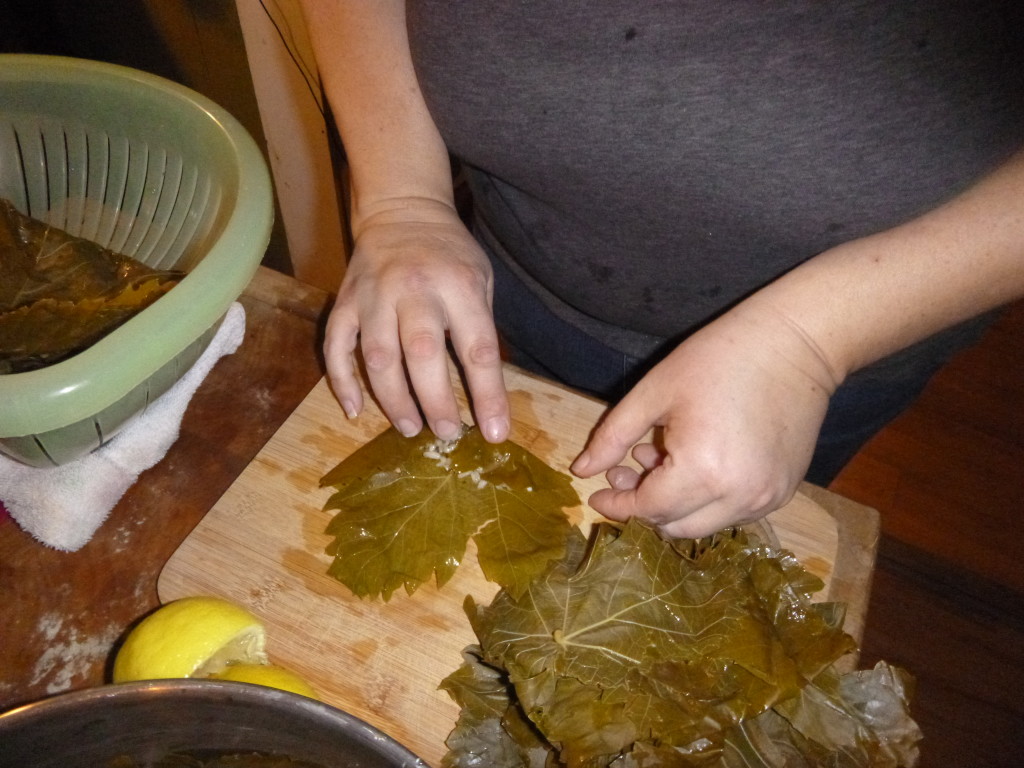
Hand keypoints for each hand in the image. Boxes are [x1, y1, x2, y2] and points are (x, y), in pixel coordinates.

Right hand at [323, 201, 509, 442]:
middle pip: (422, 354)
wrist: (401, 211)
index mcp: (459, 284)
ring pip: (378, 356)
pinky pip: (336, 346)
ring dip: (393, 399)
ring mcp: (374, 295)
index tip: (494, 432)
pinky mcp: (345, 301)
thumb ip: (480, 331)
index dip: (488, 395)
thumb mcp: (482, 280)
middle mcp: (414, 288)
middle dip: (435, 402)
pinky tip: (355, 410)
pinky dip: (342, 382)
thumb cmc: (450, 255)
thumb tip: (486, 397)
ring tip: (410, 428)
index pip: (477, 348)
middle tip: (446, 434)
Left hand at [570, 301, 838, 537]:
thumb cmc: (719, 358)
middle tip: (625, 472)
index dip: (617, 505)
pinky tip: (696, 462)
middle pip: (676, 526)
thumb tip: (581, 471)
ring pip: (705, 525)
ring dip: (675, 504)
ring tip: (662, 459)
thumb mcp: (654, 392)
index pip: (649, 509)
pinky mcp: (783, 492)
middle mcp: (738, 497)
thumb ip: (614, 436)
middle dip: (644, 506)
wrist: (795, 343)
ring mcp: (766, 499)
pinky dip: (707, 499)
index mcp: (703, 472)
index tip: (596, 494)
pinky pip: (733, 513)